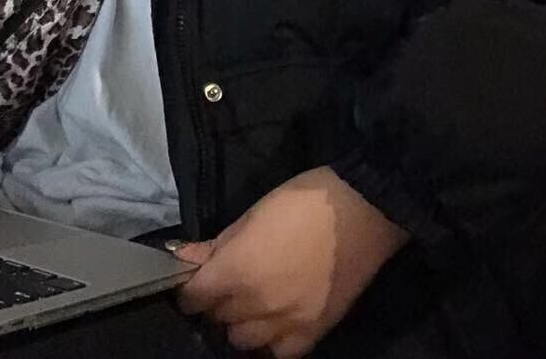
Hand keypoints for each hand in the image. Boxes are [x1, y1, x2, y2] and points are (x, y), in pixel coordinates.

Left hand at [172, 165, 410, 356]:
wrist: (361, 211)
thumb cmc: (301, 202)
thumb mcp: (252, 213)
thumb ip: (217, 244)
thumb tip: (185, 258)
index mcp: (236, 269)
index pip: (193, 298)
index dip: (190, 289)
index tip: (195, 280)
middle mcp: (256, 304)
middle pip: (218, 318)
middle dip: (218, 301)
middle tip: (230, 282)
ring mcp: (286, 323)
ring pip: (244, 340)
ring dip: (243, 322)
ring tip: (254, 301)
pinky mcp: (314, 333)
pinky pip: (280, 352)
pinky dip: (273, 340)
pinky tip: (277, 319)